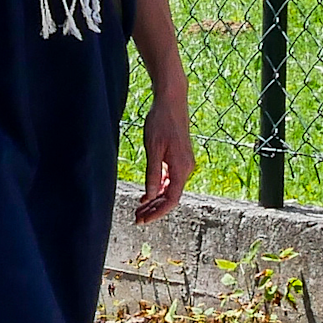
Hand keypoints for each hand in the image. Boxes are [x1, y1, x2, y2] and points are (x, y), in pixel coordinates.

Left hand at [136, 103, 197, 221]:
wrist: (171, 101)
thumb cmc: (160, 122)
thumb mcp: (153, 149)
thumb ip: (153, 173)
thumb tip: (150, 196)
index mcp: (181, 168)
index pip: (172, 200)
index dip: (157, 213)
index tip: (143, 220)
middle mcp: (186, 168)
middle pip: (171, 197)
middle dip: (154, 210)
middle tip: (137, 219)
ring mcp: (184, 163)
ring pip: (170, 189)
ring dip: (155, 200)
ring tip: (139, 209)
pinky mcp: (179, 158)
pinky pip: (170, 179)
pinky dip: (159, 188)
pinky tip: (147, 195)